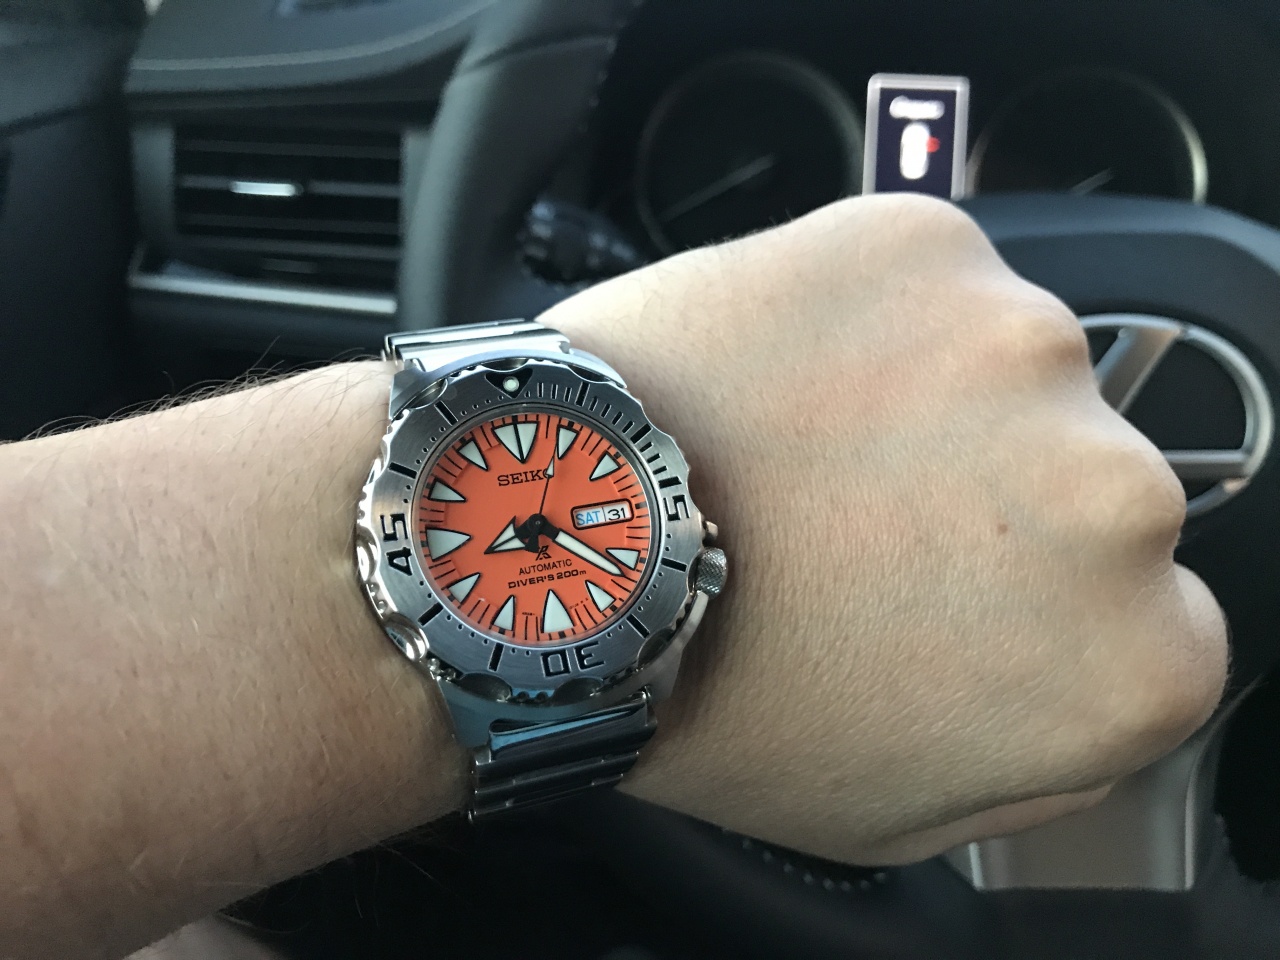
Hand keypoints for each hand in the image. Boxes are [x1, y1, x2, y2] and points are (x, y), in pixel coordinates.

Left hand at [541, 194, 1226, 864]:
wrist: (543, 547)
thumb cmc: (705, 690)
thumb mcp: (896, 806)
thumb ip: (1040, 752)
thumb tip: (1084, 672)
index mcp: (1130, 656)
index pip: (1155, 613)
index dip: (1039, 608)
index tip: (961, 602)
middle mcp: (1111, 495)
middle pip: (1089, 483)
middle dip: (994, 504)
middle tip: (863, 527)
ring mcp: (1021, 348)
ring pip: (1011, 372)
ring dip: (933, 401)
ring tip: (805, 449)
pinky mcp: (923, 244)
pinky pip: (929, 281)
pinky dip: (872, 316)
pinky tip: (787, 375)